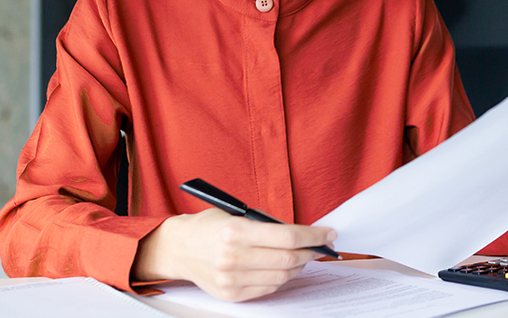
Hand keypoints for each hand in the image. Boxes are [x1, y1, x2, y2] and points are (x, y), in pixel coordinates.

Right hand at [133, 208, 336, 300]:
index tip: (329, 233)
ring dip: (299, 266)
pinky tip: (284, 268)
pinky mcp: (231, 293)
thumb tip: (303, 233)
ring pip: (282, 276)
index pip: (288, 236)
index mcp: (236, 232)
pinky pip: (268, 288)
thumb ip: (269, 225)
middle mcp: (233, 257)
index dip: (314, 235)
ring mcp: (231, 278)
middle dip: (312, 252)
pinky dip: (282, 278)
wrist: (179, 248)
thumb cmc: (211, 226)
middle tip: (321, 246)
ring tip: (304, 256)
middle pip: (288, 259)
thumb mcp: (238, 215)